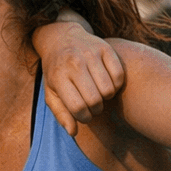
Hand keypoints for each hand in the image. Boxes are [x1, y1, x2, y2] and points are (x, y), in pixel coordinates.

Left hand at [36, 20, 125, 136]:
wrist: (61, 38)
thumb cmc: (56, 72)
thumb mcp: (51, 92)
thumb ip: (61, 113)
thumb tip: (73, 132)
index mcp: (59, 77)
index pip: (77, 107)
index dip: (84, 117)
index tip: (85, 116)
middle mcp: (74, 64)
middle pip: (94, 100)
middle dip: (96, 109)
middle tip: (93, 106)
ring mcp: (91, 54)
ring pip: (109, 89)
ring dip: (107, 98)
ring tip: (99, 95)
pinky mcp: (106, 48)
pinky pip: (119, 75)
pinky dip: (116, 85)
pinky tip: (108, 83)